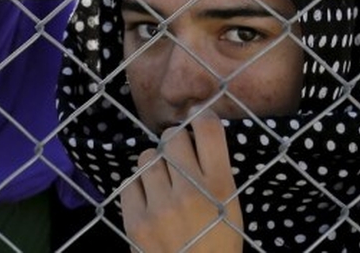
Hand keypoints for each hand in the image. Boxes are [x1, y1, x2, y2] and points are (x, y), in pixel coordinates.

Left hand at [121, 108, 242, 251]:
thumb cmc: (216, 241)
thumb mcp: (230, 205)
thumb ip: (214, 168)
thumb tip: (193, 126)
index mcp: (221, 187)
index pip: (208, 129)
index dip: (202, 118)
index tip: (198, 121)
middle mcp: (190, 192)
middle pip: (173, 137)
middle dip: (175, 142)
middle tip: (178, 156)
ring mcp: (159, 207)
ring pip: (147, 157)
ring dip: (155, 166)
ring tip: (164, 185)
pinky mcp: (135, 221)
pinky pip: (129, 182)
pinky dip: (139, 188)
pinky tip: (150, 202)